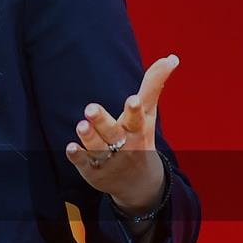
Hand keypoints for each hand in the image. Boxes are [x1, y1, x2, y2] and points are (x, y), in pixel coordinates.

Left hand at [64, 54, 178, 214]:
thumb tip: (171, 57)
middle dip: (102, 122)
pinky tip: (70, 147)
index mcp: (136, 130)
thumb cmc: (141, 139)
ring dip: (88, 137)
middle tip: (90, 109)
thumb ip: (153, 85)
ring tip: (81, 125)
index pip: (136, 119)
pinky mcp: (93, 171)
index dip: (134, 110)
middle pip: (112, 133)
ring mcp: (108, 159)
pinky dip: (77, 156)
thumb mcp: (148, 114)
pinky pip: (83, 163)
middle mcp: (123, 145)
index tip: (132, 99)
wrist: (140, 184)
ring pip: (97, 147)